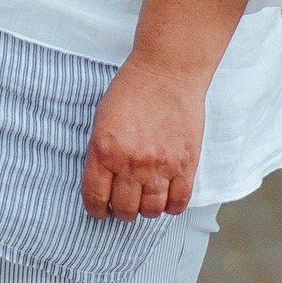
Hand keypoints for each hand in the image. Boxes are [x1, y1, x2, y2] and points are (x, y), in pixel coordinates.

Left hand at [81, 58, 205, 218]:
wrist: (167, 72)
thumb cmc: (131, 91)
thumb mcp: (102, 119)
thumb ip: (102, 153)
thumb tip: (103, 183)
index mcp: (104, 150)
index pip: (95, 197)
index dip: (97, 209)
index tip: (100, 210)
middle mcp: (131, 163)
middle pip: (125, 209)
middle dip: (122, 210)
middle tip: (124, 204)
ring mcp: (160, 166)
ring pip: (152, 210)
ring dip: (146, 210)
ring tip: (145, 199)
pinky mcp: (186, 165)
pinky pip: (178, 203)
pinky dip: (171, 206)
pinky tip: (166, 196)